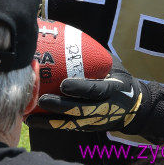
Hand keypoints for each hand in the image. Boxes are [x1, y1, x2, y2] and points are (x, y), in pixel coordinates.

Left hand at [27, 62, 163, 143]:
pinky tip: (32, 120)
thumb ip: (96, 57)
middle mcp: (104, 108)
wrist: (133, 108)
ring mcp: (94, 121)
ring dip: (49, 120)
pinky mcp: (86, 128)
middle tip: (42, 99)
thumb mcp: (114, 66)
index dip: (80, 88)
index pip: (96, 91)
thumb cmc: (119, 80)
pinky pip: (66, 127)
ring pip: (70, 123)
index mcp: (113, 90)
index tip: (64, 84)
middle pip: (80, 110)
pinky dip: (49, 125)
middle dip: (60, 106)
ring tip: (30, 115)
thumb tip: (70, 37)